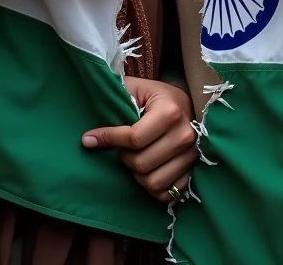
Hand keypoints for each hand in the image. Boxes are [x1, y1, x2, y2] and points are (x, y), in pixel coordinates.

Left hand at [81, 78, 196, 201]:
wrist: (183, 104)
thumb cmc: (154, 96)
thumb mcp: (136, 89)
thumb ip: (114, 103)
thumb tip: (88, 138)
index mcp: (170, 112)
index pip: (134, 138)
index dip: (109, 139)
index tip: (90, 139)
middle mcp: (185, 135)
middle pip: (142, 163)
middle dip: (124, 158)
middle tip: (122, 149)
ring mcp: (192, 156)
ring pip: (153, 182)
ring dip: (137, 175)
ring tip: (135, 159)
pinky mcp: (194, 172)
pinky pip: (167, 194)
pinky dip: (152, 188)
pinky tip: (147, 172)